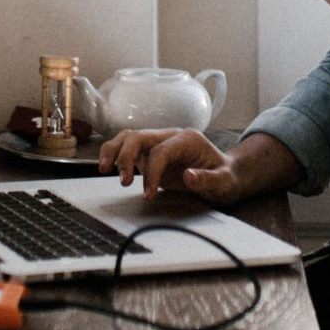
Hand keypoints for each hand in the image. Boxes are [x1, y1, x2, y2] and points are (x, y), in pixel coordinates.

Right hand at [98, 129, 240, 202]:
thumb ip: (208, 180)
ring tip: (103, 169)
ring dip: (114, 151)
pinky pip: (127, 147)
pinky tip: (108, 168)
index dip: (151, 172)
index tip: (148, 194)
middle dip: (126, 157)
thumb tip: (189, 176)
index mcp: (188, 140)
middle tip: (123, 182)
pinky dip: (114, 154)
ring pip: (129, 137)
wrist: (226, 175)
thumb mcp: (225, 182)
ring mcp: (159, 143)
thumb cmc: (226, 178)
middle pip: (139, 137)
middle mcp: (170, 136)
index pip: (160, 150)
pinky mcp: (150, 153)